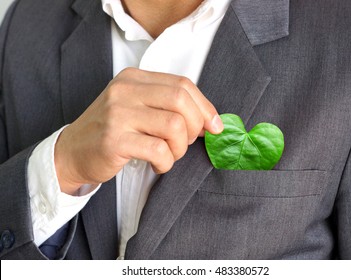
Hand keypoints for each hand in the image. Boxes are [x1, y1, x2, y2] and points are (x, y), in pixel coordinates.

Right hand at [54, 68, 223, 194]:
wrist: (71, 152)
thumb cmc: (111, 131)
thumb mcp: (137, 108)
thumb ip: (168, 108)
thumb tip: (210, 121)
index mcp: (135, 79)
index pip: (182, 85)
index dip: (205, 107)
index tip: (214, 126)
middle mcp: (126, 91)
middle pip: (181, 100)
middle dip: (195, 126)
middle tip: (187, 142)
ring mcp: (118, 114)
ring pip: (174, 126)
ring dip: (180, 148)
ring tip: (169, 155)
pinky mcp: (114, 139)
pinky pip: (158, 150)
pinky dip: (166, 162)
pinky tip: (157, 165)